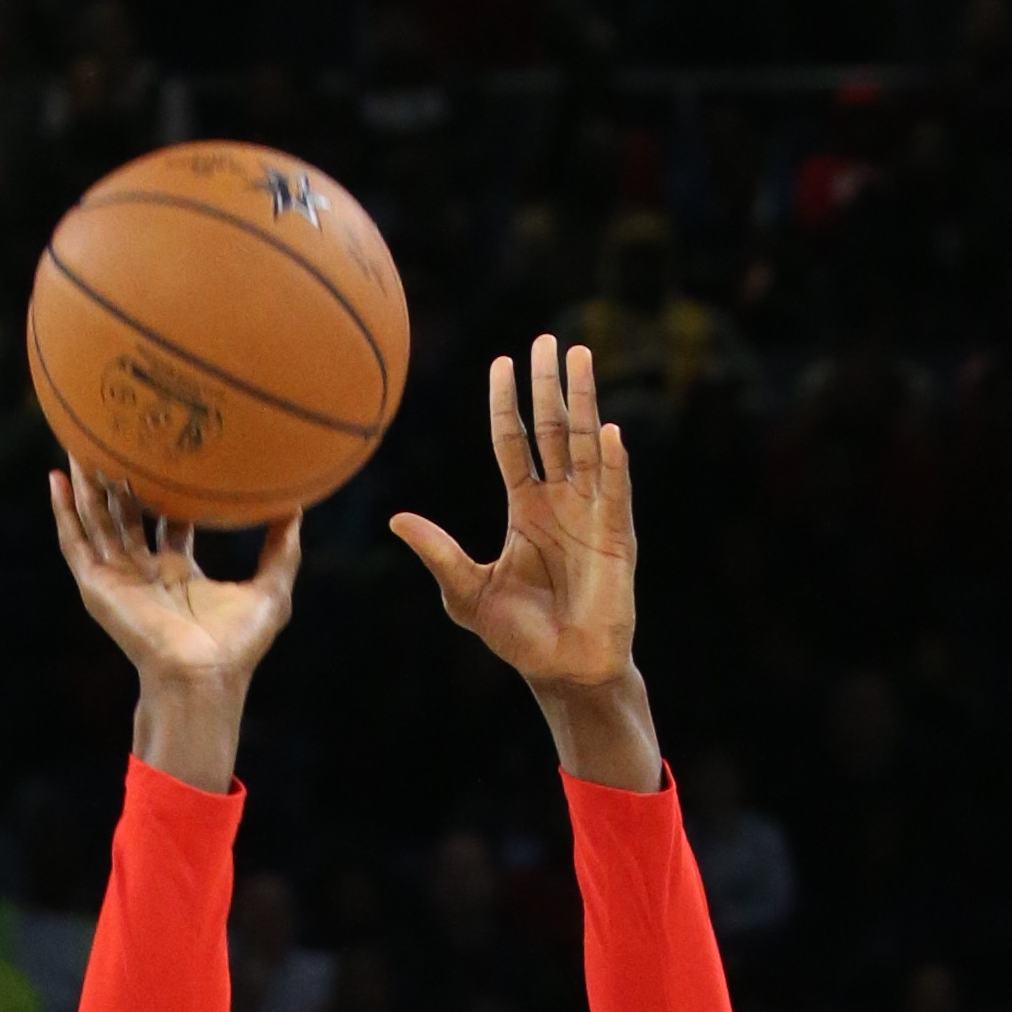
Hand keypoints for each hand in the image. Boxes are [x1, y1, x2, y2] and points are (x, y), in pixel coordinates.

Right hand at [49, 462, 300, 790]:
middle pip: (126, 512)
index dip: (167, 486)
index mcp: (179, 572)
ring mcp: (118, 579)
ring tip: (79, 437)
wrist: (202, 676)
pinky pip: (75, 542)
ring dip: (87, 481)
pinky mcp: (97, 586)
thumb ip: (282, 548)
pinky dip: (64, 511)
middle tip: (118, 431)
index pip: (167, 520)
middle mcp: (145, 573)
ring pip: (96, 518)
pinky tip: (56, 478)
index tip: (166, 449)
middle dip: (120, 475)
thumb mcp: (271, 589)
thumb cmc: (237, 646)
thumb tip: (297, 504)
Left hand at [390, 339, 659, 787]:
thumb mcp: (467, 593)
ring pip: (586, 445)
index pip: (513, 442)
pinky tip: (609, 433)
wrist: (562, 671)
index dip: (507, 404)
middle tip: (547, 340)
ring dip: (584, 402)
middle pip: (554, 429)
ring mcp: (590, 514)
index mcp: (524, 508)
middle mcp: (559, 501)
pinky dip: (613, 463)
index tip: (502, 362)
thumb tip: (395, 519)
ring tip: (581, 357)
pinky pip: (615, 492)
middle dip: (550, 385)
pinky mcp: (616, 538)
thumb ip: (439, 554)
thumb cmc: (517, 637)